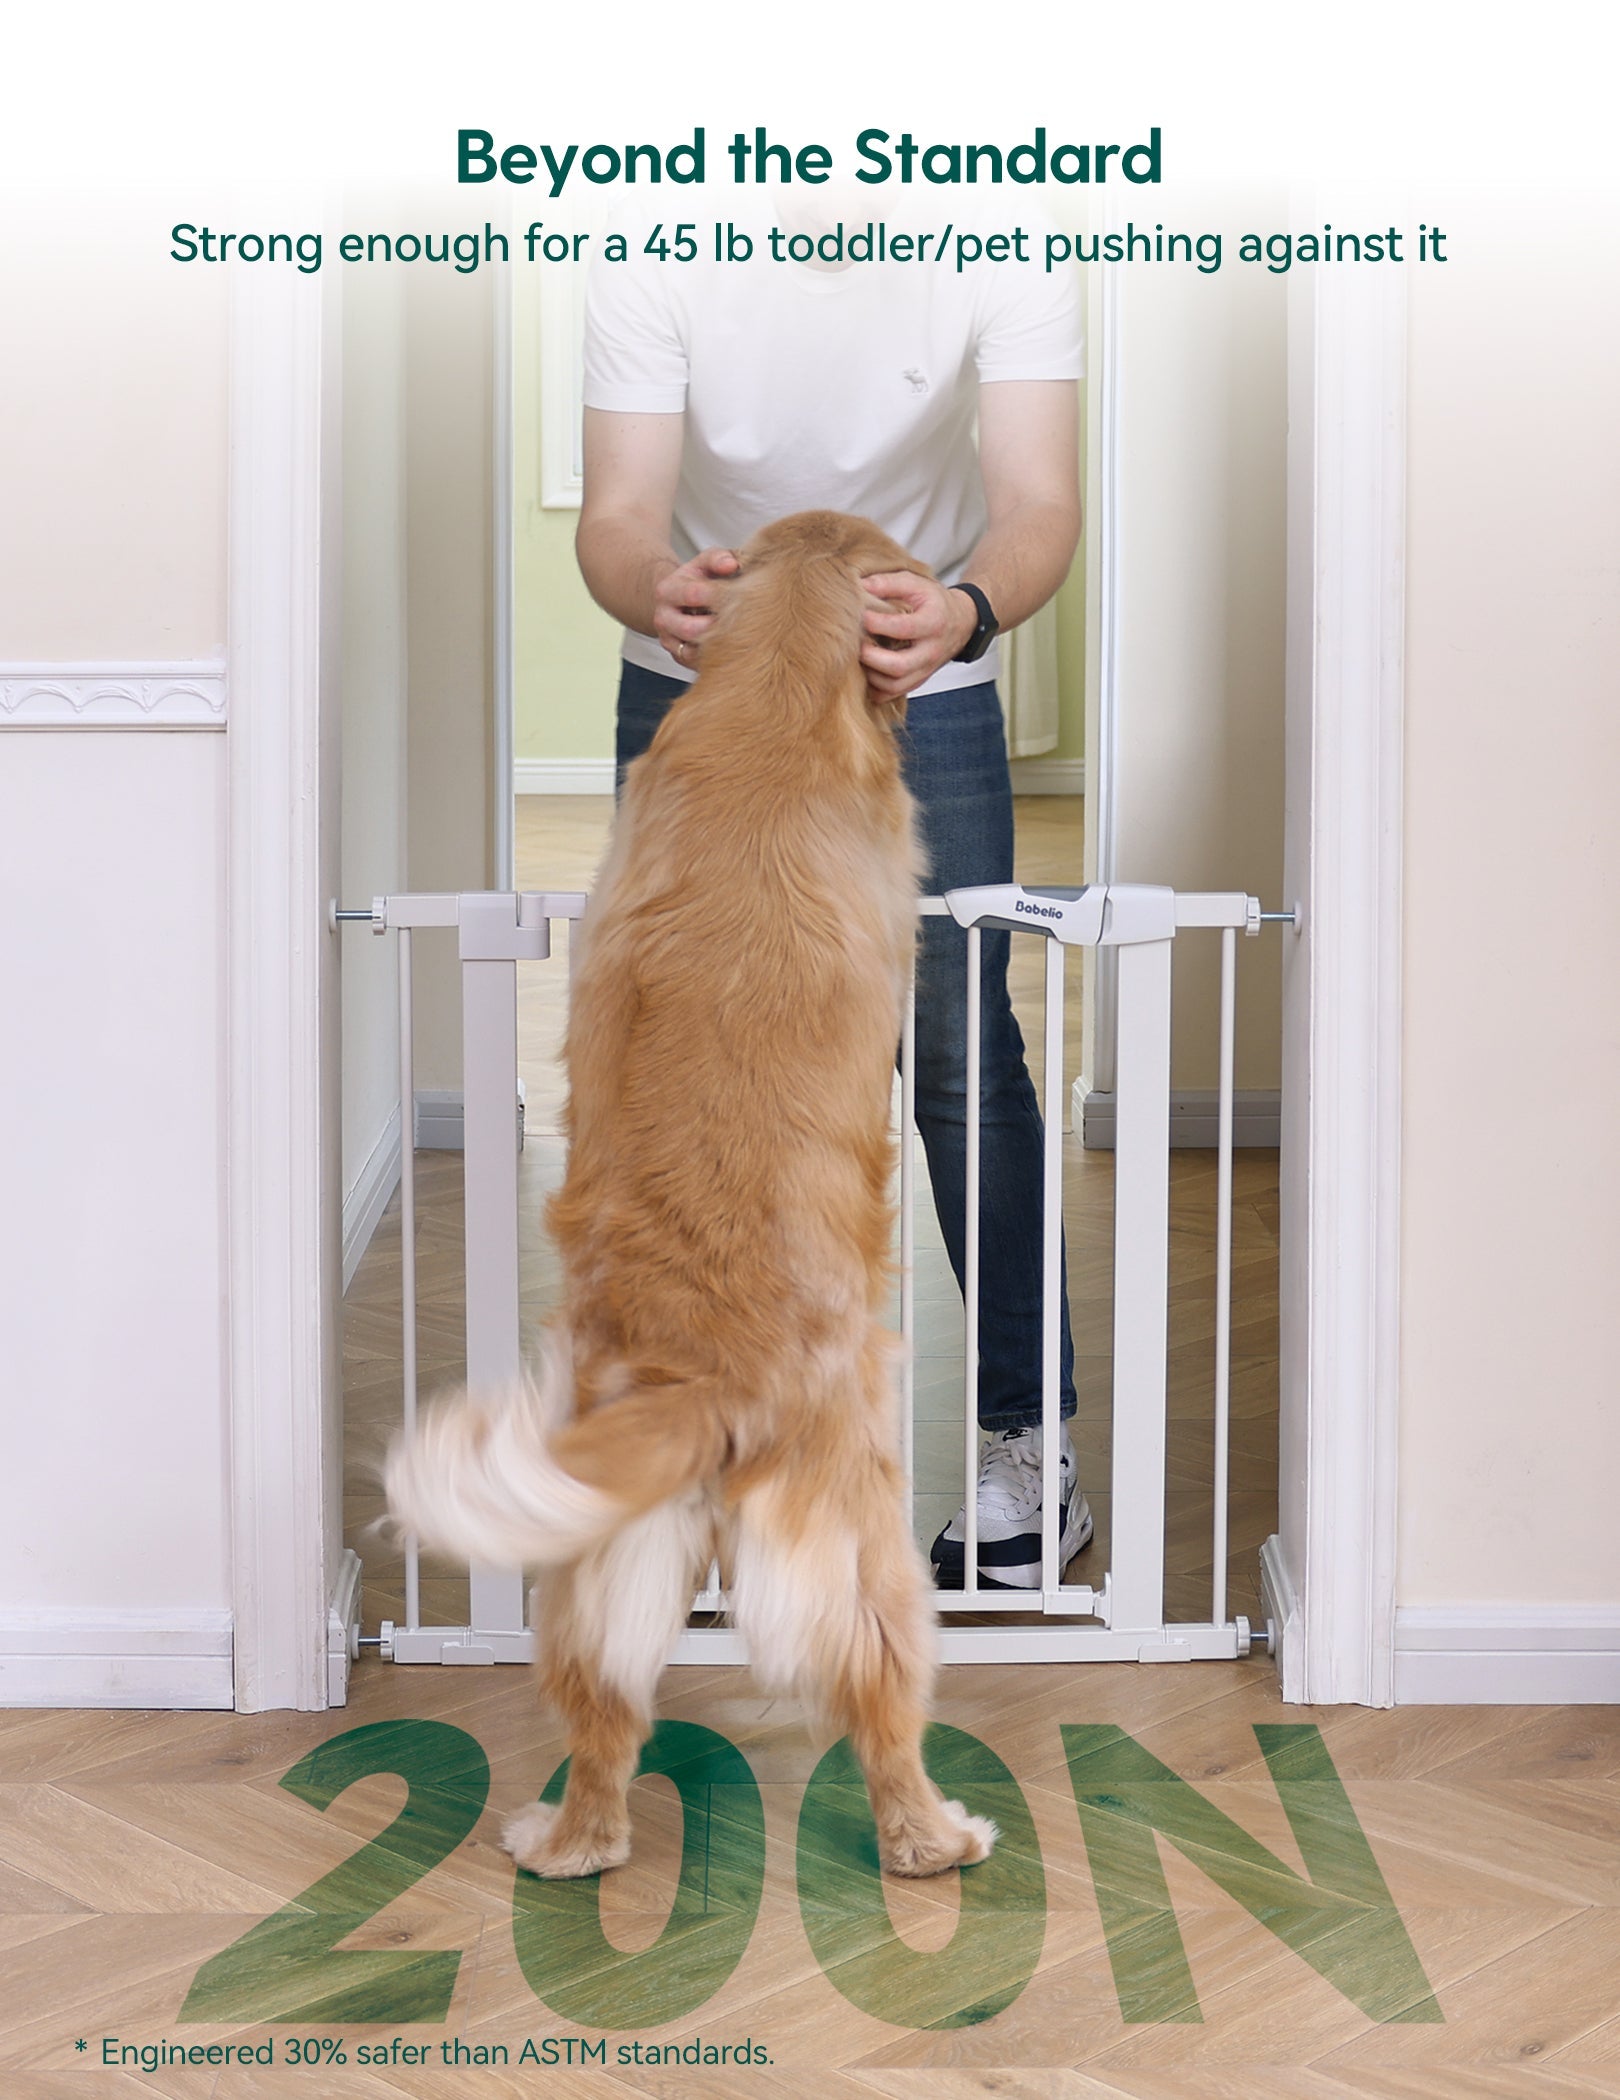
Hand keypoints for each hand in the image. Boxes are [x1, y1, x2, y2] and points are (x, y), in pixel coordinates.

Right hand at [652, 546, 739, 669]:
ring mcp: (668, 641)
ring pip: (693, 653)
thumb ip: (719, 558)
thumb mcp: (706, 561)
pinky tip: (731, 646)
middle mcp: (662, 618)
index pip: (694, 594)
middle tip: (744, 621)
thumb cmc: (699, 578)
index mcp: (667, 590)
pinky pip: (697, 664)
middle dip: (719, 626)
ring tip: (738, 634)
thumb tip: (732, 565)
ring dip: (718, 646)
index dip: (720, 596)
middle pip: (692, 629)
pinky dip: (716, 658)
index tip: (742, 595)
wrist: (678, 598)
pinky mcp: (678, 658)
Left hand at [860, 574, 978, 700]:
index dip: (877, 623)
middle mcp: (931, 651)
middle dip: (871, 658)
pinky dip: (876, 688)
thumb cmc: (934, 602)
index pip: (903, 628)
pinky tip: (867, 672)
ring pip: (895, 685)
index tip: (860, 615)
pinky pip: (895, 693)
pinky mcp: (918, 680)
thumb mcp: (917, 583)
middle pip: (899, 666)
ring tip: (859, 658)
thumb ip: (888, 582)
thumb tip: (859, 585)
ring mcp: (926, 669)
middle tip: (855, 644)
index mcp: (933, 622)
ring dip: (871, 675)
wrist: (960, 623)